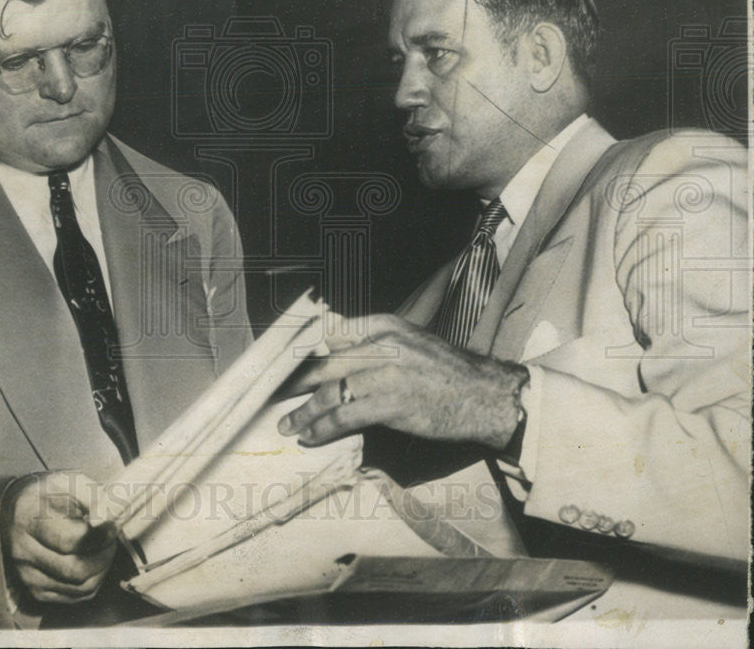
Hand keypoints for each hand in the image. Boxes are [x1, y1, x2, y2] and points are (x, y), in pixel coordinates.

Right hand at [1, 470, 117, 603]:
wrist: (12, 512)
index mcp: (29, 519)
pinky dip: (93, 581)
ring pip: (78, 587)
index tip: (113, 526)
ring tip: (104, 548)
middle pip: (74, 569)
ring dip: (101, 569)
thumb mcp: (67, 482)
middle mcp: (24, 552)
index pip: (68, 540)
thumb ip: (92, 496)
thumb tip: (110, 517)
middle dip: (103, 555)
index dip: (98, 536)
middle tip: (111, 539)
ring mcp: (28, 575)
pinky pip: (75, 596)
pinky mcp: (36, 591)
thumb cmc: (45, 494)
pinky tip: (94, 561)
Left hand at [278, 314, 527, 450]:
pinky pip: (345, 416)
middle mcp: (382, 342)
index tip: (282, 366)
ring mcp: (386, 373)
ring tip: (289, 424)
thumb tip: (333, 355)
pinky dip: (322, 428)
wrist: (486, 396)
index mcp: (384, 324)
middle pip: (323, 361)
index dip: (303, 351)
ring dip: (304, 412)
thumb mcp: (409, 342)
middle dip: (294, 382)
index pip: (330, 332)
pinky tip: (311, 436)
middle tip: (274, 396)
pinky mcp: (392, 403)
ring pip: (330, 392)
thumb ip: (373, 344)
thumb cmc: (447, 373)